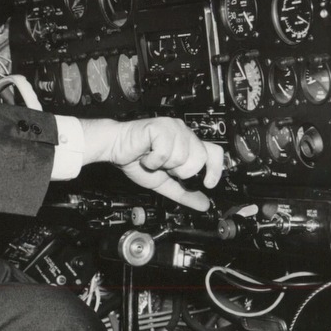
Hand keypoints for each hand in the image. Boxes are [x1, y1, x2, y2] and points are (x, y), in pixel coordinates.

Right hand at [80, 117, 223, 210]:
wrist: (115, 148)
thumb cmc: (136, 160)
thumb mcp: (164, 182)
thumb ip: (184, 192)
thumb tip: (204, 204)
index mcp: (187, 144)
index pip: (215, 152)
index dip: (215, 169)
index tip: (208, 184)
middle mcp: (183, 133)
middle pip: (200, 158)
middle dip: (181, 171)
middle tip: (165, 168)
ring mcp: (173, 128)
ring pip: (183, 156)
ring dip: (164, 165)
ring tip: (153, 160)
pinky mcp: (160, 126)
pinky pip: (165, 152)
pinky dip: (153, 160)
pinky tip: (146, 156)